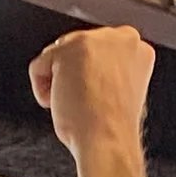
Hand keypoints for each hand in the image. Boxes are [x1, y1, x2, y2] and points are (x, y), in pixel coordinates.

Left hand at [29, 26, 154, 158]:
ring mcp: (95, 39)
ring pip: (59, 55)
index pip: (100, 52)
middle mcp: (120, 37)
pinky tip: (60, 104)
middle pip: (78, 48)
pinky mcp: (70, 48)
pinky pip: (39, 66)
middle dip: (74, 76)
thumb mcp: (121, 92)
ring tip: (75, 104)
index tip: (94, 95)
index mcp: (137, 49)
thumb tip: (86, 71)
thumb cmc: (113, 128)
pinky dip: (42, 90)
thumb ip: (109, 72)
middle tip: (84, 102)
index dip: (92, 77)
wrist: (109, 139)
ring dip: (60, 83)